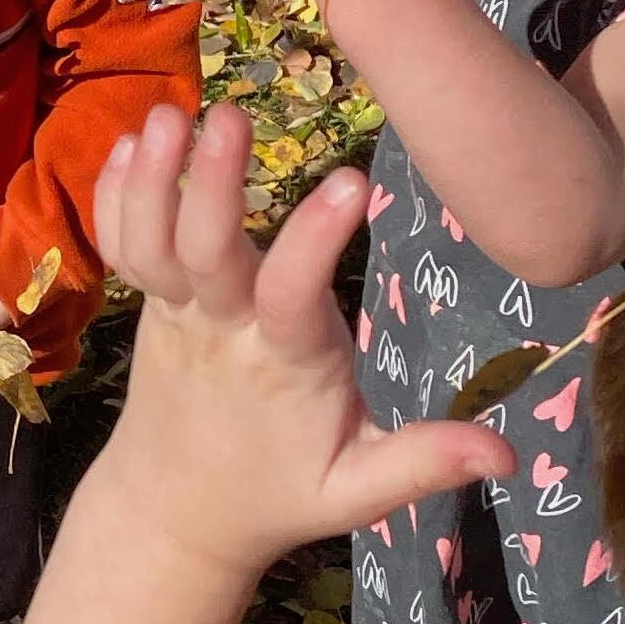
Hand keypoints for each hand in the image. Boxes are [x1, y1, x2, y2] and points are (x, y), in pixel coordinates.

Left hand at [88, 104, 511, 576]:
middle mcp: (220, 329)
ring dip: (154, 178)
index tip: (352, 180)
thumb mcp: (355, 491)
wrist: (176, 513)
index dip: (317, 240)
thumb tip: (509, 453)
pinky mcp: (145, 305)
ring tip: (171, 110)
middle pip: (203, 253)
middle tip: (230, 115)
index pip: (293, 295)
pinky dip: (115, 195)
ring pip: (149, 244)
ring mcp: (174, 313)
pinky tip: (130, 140)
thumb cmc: (278, 492)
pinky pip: (119, 247)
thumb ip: (423, 463)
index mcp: (281, 365)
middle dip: (212, 184)